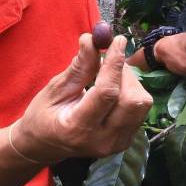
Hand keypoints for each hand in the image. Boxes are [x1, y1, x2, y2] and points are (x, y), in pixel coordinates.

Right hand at [12, 33, 153, 162]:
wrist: (44, 145)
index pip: (107, 92)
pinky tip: (114, 90)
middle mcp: (103, 140)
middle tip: (110, 60)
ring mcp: (117, 143)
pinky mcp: (126, 141)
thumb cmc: (44, 115)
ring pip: (141, 105)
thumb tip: (92, 39)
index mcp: (78, 128)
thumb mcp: (55, 89)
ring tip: (109, 76)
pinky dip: (130, 93)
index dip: (115, 63)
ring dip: (130, 82)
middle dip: (125, 73)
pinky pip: (140, 111)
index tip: (117, 40)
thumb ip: (78, 67)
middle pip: (133, 101)